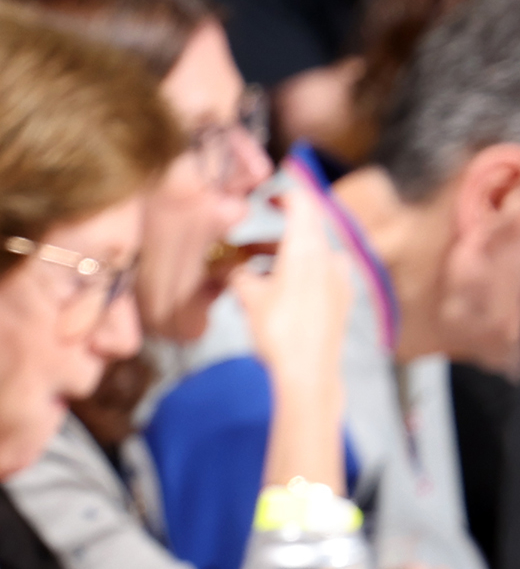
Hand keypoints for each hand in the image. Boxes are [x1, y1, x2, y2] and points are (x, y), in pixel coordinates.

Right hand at [246, 170, 352, 395]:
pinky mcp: (341, 299)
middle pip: (303, 233)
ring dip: (279, 262)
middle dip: (270, 239)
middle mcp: (328, 256)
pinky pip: (317, 277)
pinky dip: (295, 278)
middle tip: (243, 249)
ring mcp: (339, 278)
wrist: (309, 373)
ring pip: (308, 257)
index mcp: (308, 247)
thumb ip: (237, 275)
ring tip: (251, 279)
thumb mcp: (249, 299)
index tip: (267, 196)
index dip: (284, 195)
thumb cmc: (280, 331)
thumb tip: (227, 267)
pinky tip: (276, 297)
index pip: (302, 203)